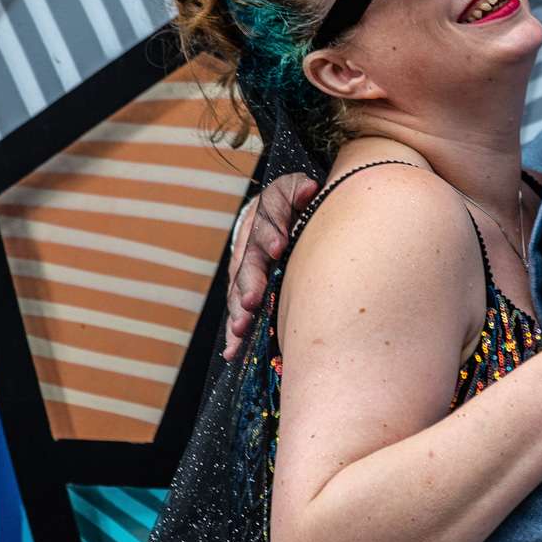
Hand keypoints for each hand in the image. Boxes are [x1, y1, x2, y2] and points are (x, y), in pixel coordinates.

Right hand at [223, 172, 319, 359]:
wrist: (279, 215)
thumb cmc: (293, 204)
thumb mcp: (296, 190)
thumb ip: (299, 190)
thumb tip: (310, 190)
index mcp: (263, 218)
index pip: (266, 223)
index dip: (271, 234)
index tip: (280, 247)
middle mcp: (250, 246)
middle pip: (247, 263)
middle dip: (250, 282)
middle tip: (253, 301)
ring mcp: (245, 270)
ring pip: (238, 291)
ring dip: (239, 311)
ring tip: (241, 329)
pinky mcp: (245, 291)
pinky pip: (239, 311)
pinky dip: (235, 332)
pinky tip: (232, 351)